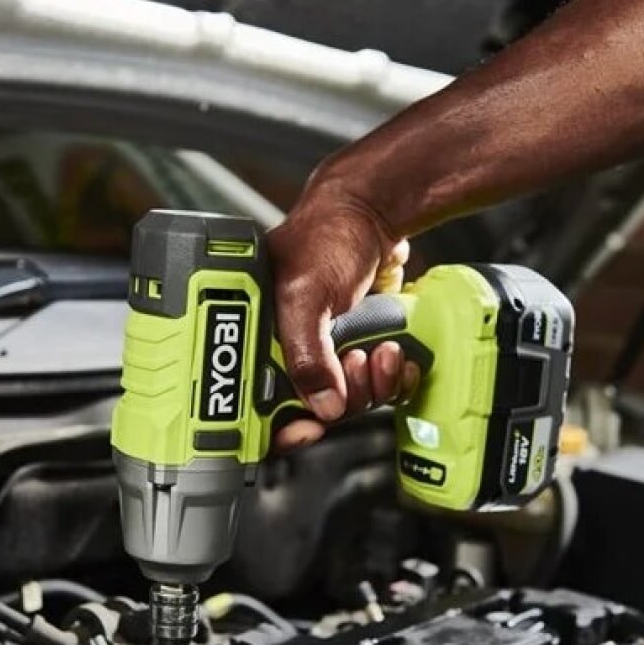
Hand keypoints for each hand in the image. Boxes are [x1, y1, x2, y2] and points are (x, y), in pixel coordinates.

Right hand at [266, 185, 420, 450]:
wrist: (371, 215)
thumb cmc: (324, 236)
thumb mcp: (304, 294)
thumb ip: (306, 353)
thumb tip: (322, 404)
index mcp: (251, 340)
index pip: (251, 408)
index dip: (277, 429)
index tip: (306, 429)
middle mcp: (280, 353)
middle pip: (305, 413)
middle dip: (338, 401)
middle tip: (351, 366)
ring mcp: (320, 356)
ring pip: (344, 405)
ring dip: (370, 387)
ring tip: (377, 352)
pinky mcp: (352, 353)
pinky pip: (372, 389)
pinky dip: (388, 380)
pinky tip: (392, 356)